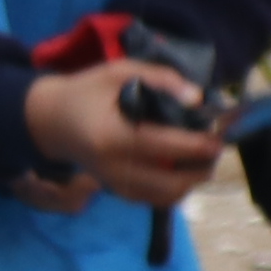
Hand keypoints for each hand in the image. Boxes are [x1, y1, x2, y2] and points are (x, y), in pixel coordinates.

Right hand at [18, 58, 223, 212]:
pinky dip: (177, 185)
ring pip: (168, 197)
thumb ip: (160, 79)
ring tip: (202, 156)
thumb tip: (198, 98)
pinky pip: (156, 198)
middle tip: (215, 146)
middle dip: (202, 168)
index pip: (166, 147)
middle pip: (173, 184)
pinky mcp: (118, 192)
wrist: (50, 122)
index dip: (199, 144)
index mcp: (112, 137)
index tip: (221, 135)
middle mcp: (113, 169)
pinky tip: (183, 164)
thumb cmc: (85, 92)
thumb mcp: (118, 72)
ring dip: (192, 180)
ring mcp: (115, 186)